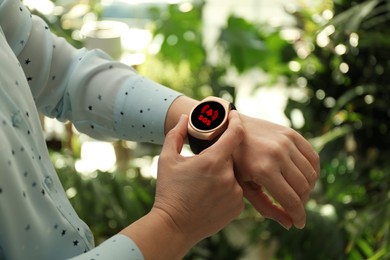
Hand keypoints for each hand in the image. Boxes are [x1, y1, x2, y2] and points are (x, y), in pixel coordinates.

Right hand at [153, 111, 244, 243]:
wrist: (173, 226)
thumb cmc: (168, 191)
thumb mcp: (167, 159)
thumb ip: (176, 135)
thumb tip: (184, 118)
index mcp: (213, 161)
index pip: (235, 133)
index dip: (236, 121)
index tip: (234, 115)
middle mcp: (229, 176)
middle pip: (231, 156)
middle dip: (219, 156)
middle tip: (204, 163)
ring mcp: (236, 193)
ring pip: (234, 174)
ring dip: (223, 173)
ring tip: (204, 184)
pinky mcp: (238, 207)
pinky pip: (236, 190)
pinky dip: (227, 189)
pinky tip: (210, 195)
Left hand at [233, 114, 319, 229]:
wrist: (230, 129)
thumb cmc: (234, 162)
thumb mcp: (243, 186)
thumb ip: (266, 207)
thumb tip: (289, 224)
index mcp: (263, 169)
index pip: (291, 200)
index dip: (298, 216)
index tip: (299, 224)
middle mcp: (278, 154)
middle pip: (304, 188)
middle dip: (302, 203)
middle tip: (294, 208)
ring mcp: (286, 142)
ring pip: (311, 174)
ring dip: (308, 189)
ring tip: (296, 193)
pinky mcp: (292, 134)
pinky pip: (313, 157)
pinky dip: (313, 171)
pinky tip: (304, 178)